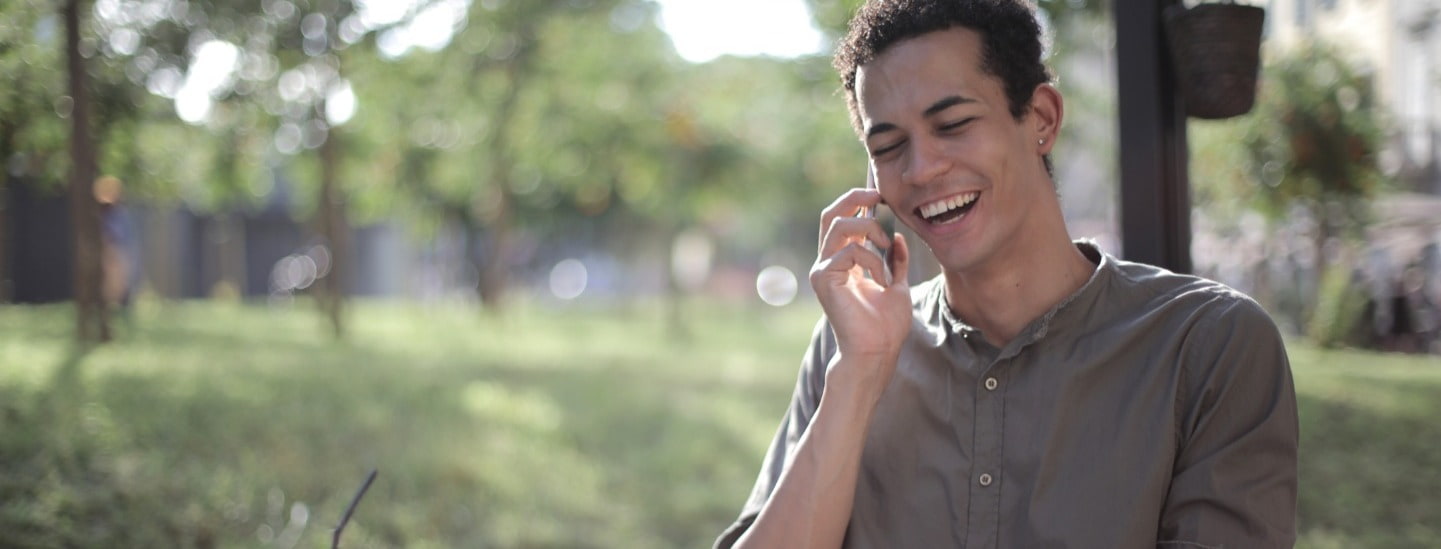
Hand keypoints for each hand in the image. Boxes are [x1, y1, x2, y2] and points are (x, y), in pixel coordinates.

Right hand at [809, 188, 911, 394]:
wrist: (877, 351)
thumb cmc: (885, 325)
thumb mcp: (896, 285)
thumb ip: (895, 262)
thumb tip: (899, 238)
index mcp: (843, 262)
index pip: (843, 220)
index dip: (858, 202)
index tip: (882, 198)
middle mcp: (828, 262)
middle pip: (831, 214)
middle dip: (854, 198)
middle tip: (878, 196)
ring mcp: (823, 269)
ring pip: (839, 225)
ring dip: (869, 228)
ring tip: (887, 246)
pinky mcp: (823, 278)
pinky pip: (850, 251)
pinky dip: (872, 259)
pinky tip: (881, 279)